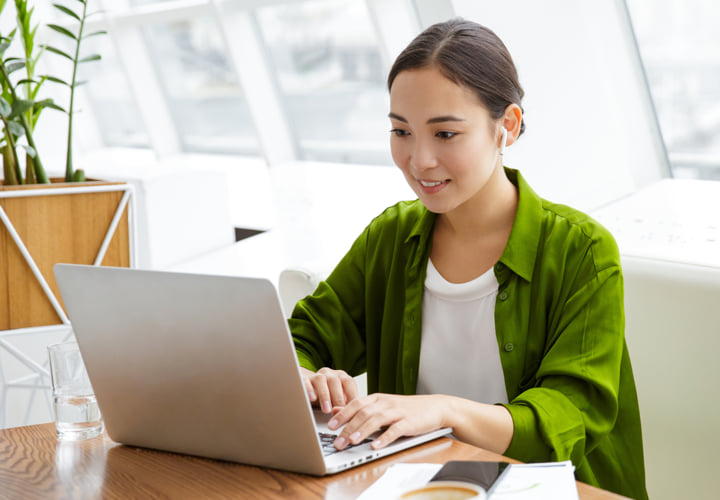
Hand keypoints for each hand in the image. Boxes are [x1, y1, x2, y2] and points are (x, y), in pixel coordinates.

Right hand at [300, 367, 358, 413]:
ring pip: (320, 380)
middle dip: (338, 397)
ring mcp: (316, 376)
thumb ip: (344, 405)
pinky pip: (305, 382)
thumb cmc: (328, 396)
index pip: (349, 382)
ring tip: (326, 410)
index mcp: (340, 376)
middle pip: (335, 381)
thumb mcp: (338, 400)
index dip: (352, 395)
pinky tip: (312, 399)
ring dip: (324, 395)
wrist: (309, 390)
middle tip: (338, 411)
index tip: (353, 408)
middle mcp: (329, 374)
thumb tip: (351, 416)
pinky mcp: (303, 380)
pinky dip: (309, 390)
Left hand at [326, 393, 447, 450]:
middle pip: (363, 413)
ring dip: (362, 431)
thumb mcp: (383, 405)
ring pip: (376, 420)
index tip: (330, 426)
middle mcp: (386, 403)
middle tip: (337, 441)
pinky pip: (395, 430)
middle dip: (348, 427)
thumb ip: (362, 408)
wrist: (435, 407)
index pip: (356, 403)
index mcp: (377, 398)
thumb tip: (338, 411)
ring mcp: (398, 412)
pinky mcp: (409, 422)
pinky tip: (376, 445)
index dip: (342, 414)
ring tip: (351, 442)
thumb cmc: (407, 409)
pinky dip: (384, 438)